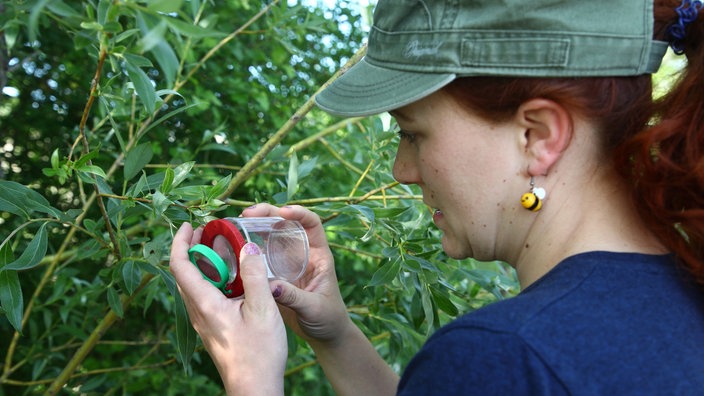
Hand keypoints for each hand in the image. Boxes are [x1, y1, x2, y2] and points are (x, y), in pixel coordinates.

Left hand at [169, 223, 286, 394]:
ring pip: (193, 285)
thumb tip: (249, 247)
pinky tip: (232, 277)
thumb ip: (255, 275)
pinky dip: (212, 278)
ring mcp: (203, 322)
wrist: (254, 388)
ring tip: (220, 248)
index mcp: (205, 304)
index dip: (181, 241)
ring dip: (202, 263)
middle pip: (183, 273)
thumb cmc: (259, 353)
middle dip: (192, 248)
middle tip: (207, 231)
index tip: (191, 224)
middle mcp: (198, 312)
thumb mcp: (263, 310)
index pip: (180, 265)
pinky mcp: (212, 328)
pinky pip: (204, 296)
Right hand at [243, 205, 399, 395]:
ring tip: (235, 223)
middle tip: (246, 213)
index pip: (312, 224)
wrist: (325, 336)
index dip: (299, 213)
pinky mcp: (274, 274)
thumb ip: (294, 298)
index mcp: (318, 255)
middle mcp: (301, 253)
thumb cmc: (328, 319)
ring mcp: (286, 262)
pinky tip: (232, 248)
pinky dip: (247, 249)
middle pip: (285, 224)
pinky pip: (259, 256)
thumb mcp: (314, 308)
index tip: (283, 212)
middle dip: (267, 214)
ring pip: (269, 237)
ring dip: (253, 227)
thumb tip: (271, 287)